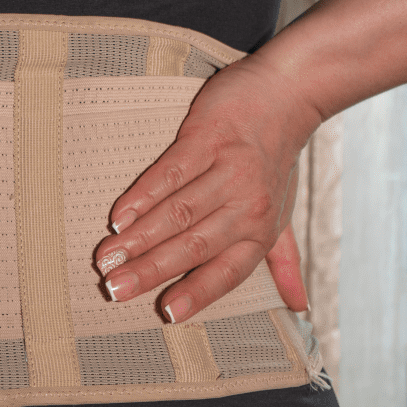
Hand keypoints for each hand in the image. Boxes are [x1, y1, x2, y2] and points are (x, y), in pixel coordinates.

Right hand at [94, 55, 321, 322]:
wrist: (285, 93)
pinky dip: (142, 197)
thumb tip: (300, 307)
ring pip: (176, 212)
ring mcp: (226, 169)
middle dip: (150, 271)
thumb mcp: (284, 215)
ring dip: (137, 238)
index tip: (165, 313)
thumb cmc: (277, 159)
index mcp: (260, 230)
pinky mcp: (206, 138)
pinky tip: (119, 216)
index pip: (226, 271)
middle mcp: (246, 204)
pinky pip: (170, 173)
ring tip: (107, 258)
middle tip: (114, 289)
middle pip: (192, 246)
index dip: (197, 293)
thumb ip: (284, 261)